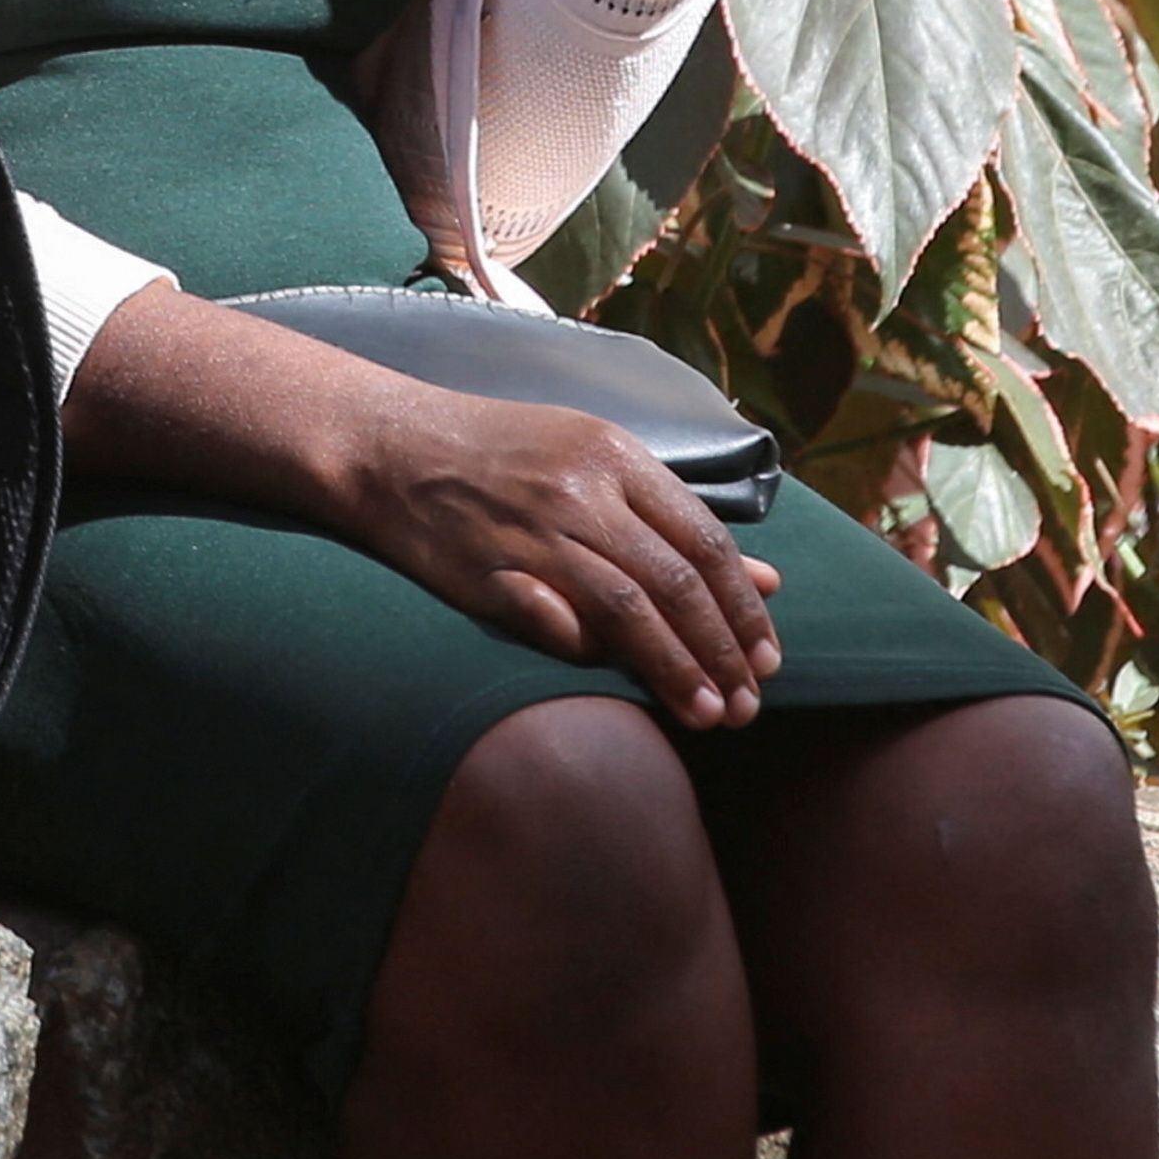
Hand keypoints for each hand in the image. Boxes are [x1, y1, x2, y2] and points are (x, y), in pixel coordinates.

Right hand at [61, 287, 782, 726]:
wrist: (391, 444)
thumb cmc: (501, 453)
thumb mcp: (595, 462)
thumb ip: (675, 521)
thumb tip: (767, 582)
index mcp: (616, 456)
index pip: (705, 542)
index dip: (743, 608)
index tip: (766, 657)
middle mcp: (583, 491)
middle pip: (677, 581)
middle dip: (723, 650)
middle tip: (750, 702)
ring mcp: (535, 532)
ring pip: (630, 608)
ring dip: (678, 669)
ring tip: (710, 714)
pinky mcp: (489, 572)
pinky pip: (555, 624)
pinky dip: (594, 656)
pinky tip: (626, 689)